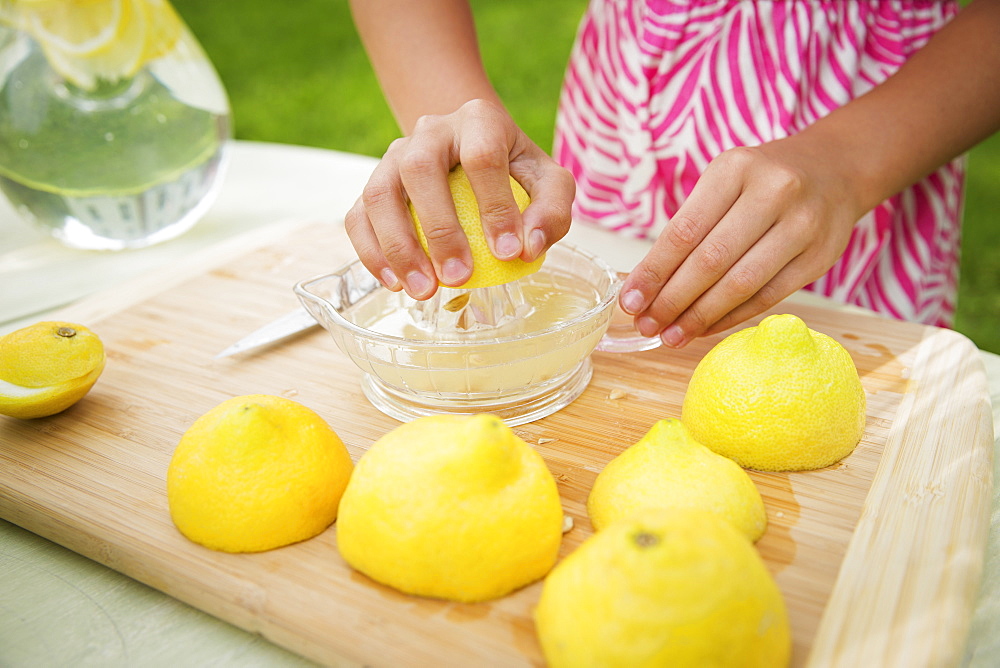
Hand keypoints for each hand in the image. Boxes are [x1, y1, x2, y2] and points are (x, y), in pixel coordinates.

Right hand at [345, 99, 574, 299]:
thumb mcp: (549, 182)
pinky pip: (359, 216)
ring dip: (398, 246)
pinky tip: (394, 283)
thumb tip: (526, 248)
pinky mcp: (373, 183)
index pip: (483, 157)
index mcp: (478, 119)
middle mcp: (430, 130)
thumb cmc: (514, 172)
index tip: (509, 253)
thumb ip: (551, 210)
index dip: (495, 206)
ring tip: (423, 290)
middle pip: (420, 168)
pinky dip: (371, 252)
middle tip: (458, 277)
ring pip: (380, 193)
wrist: (471, 150)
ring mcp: (394, 154)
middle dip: (438, 228)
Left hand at [619, 137, 863, 347]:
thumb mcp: (723, 181)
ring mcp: (802, 225)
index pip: (684, 231)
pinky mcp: (820, 257)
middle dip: (672, 300)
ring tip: (671, 335)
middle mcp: (773, 192)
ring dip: (700, 317)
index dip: (654, 272)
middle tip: (646, 325)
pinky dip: (731, 317)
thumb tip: (647, 286)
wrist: (836, 169)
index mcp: (735, 169)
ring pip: (740, 284)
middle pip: (710, 261)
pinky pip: (767, 297)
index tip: (630, 301)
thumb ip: (690, 225)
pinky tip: (705, 328)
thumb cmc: (762, 179)